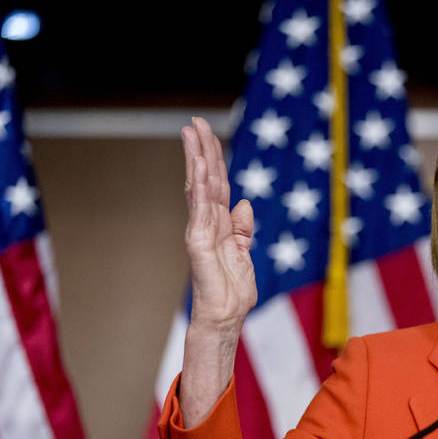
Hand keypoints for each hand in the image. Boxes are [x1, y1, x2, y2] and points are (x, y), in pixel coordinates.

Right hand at [182, 117, 256, 331]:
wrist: (225, 317)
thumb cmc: (233, 291)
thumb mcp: (245, 253)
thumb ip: (243, 229)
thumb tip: (245, 204)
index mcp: (220, 224)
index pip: (217, 184)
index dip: (214, 159)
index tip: (207, 132)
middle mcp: (207, 223)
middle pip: (205, 179)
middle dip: (201, 149)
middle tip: (194, 121)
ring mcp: (200, 231)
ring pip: (199, 188)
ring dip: (196, 160)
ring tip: (192, 134)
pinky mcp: (198, 243)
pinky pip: (200, 209)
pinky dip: (199, 188)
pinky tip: (199, 167)